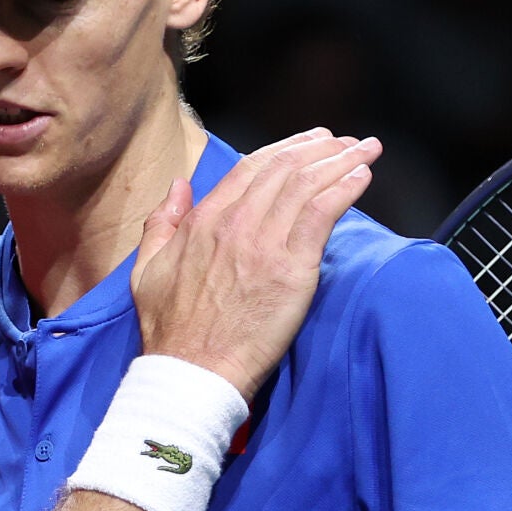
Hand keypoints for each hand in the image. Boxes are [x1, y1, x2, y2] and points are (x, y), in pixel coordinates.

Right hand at [131, 129, 378, 399]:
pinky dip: (344, 190)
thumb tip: (178, 185)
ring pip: (307, 184)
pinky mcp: (292, 269)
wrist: (192, 370)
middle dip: (319, 147)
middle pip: (284, 168)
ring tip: (364, 150)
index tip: (308, 141)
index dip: (284, 148)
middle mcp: (236, 222)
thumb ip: (161, 222)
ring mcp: (265, 244)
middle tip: (343, 140)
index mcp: (204, 220)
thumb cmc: (170, 329)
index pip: (251, 168)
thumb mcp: (146, 269)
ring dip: (341, 161)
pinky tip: (361, 178)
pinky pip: (323, 214)